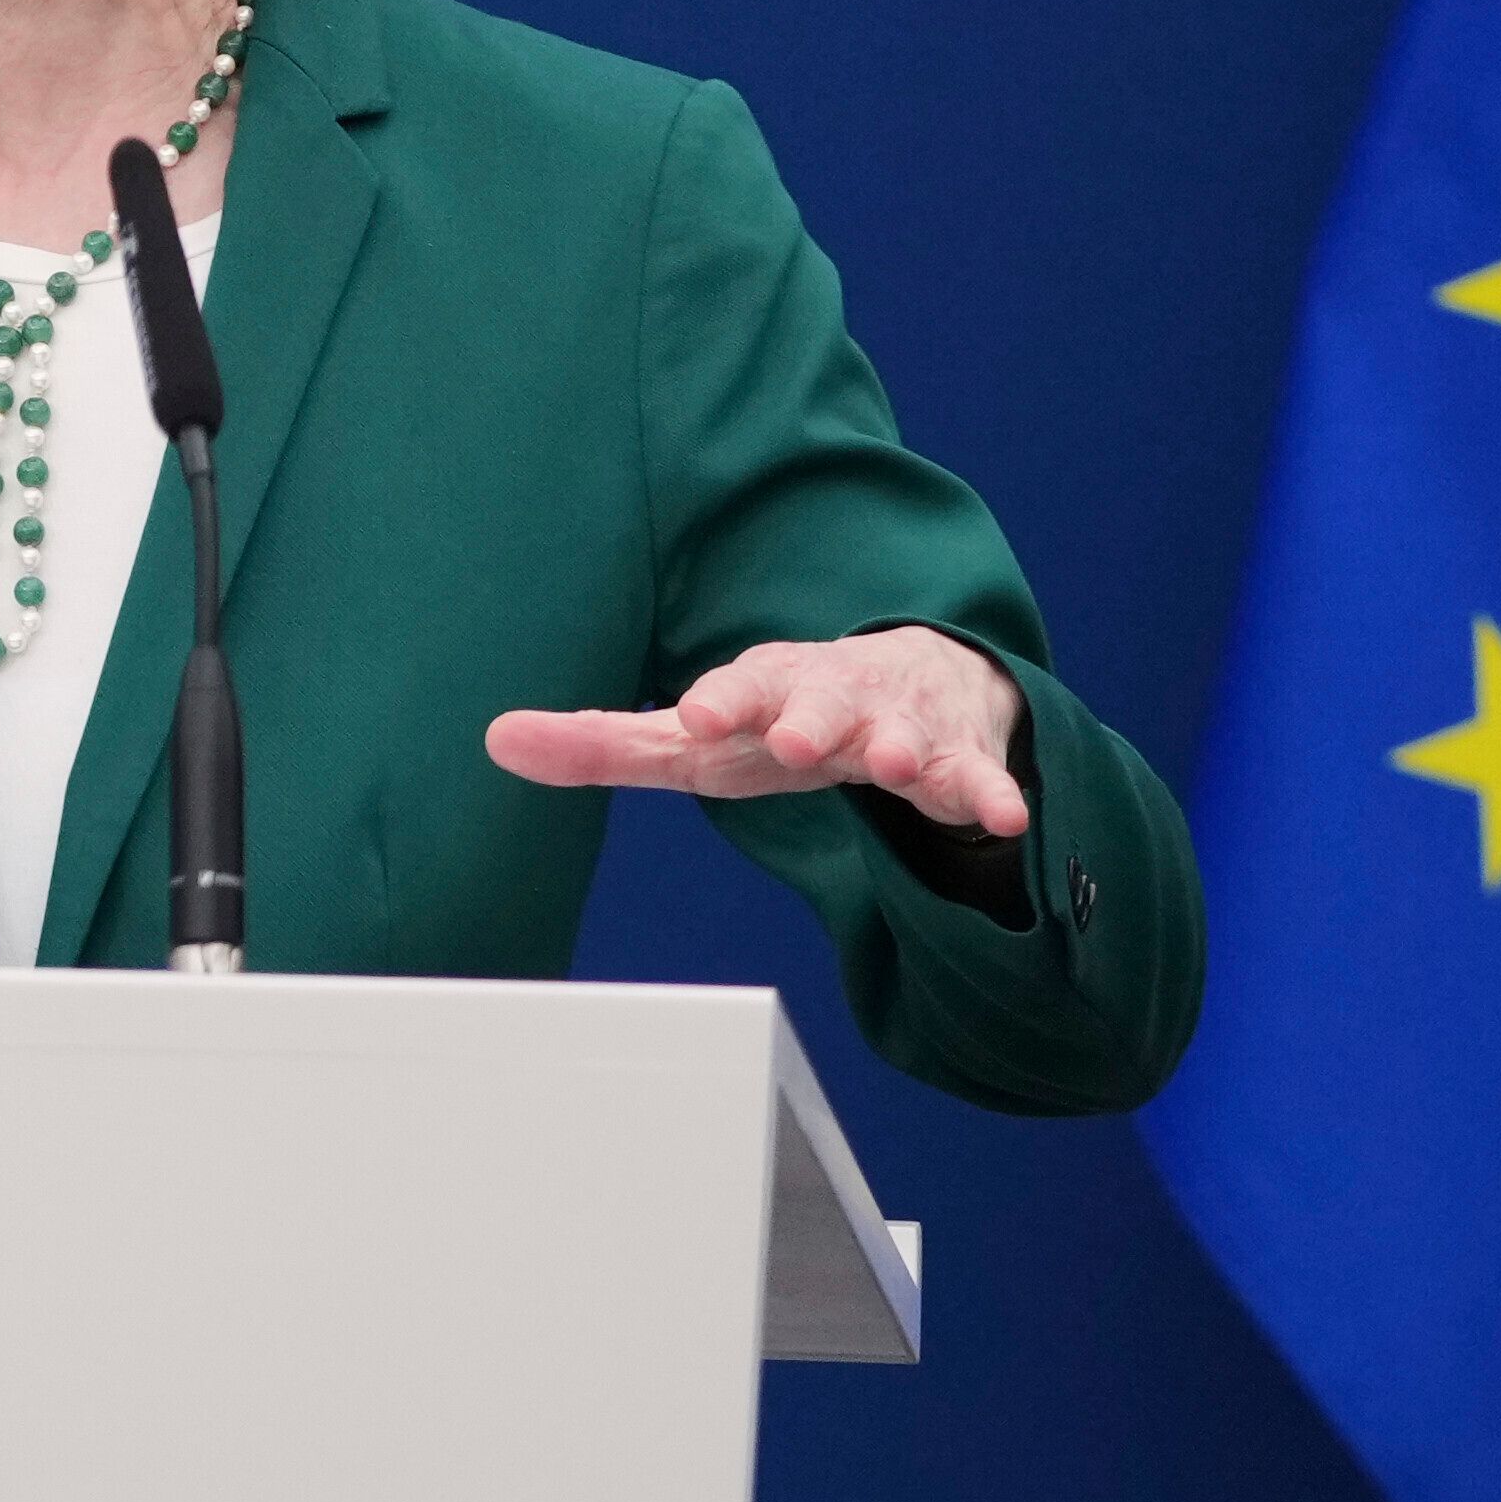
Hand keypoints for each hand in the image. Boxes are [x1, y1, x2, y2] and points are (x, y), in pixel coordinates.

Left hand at [482, 629, 1029, 838]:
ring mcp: (902, 726)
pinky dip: (991, 795)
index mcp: (764, 686)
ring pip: (905, 736)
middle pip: (821, 704)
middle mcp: (834, 697)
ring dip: (901, 749)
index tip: (697, 715)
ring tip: (898, 765)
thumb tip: (496, 739)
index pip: (736, 687)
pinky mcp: (961, 761)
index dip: (718, 700)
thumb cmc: (779, 718)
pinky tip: (1003, 815)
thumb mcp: (694, 737)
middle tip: (798, 739)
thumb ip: (603, 744)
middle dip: (810, 719)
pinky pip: (979, 780)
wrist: (914, 688)